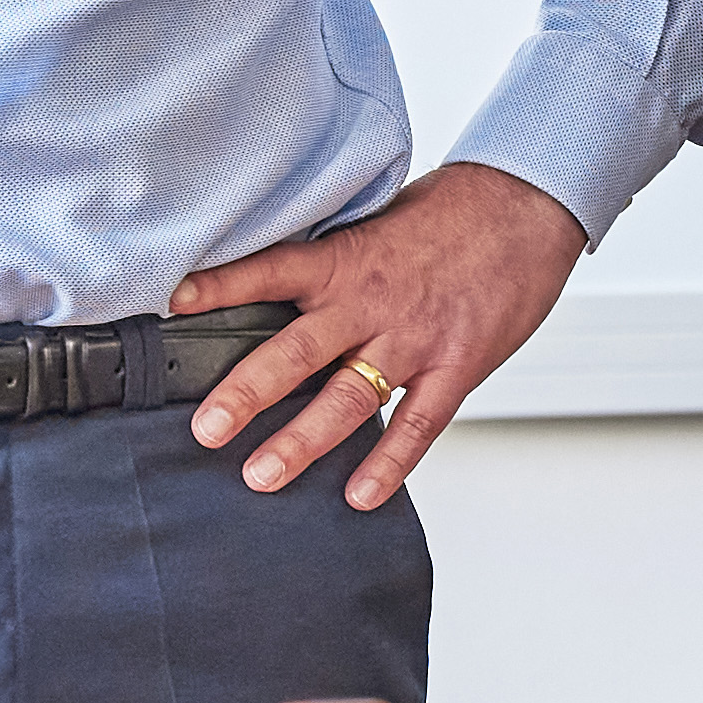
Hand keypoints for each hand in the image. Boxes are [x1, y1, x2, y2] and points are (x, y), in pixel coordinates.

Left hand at [179, 164, 585, 509]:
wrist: (528, 207)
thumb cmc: (451, 214)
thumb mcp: (378, 223)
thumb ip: (331, 263)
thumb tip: (274, 290)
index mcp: (347, 259)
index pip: (272, 269)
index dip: (222, 285)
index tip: (174, 302)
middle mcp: (372, 302)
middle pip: (298, 351)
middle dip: (248, 393)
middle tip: (206, 429)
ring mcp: (414, 339)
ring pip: (349, 398)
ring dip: (303, 441)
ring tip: (260, 476)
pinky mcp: (457, 366)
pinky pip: (417, 425)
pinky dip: (389, 463)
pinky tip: (358, 496)